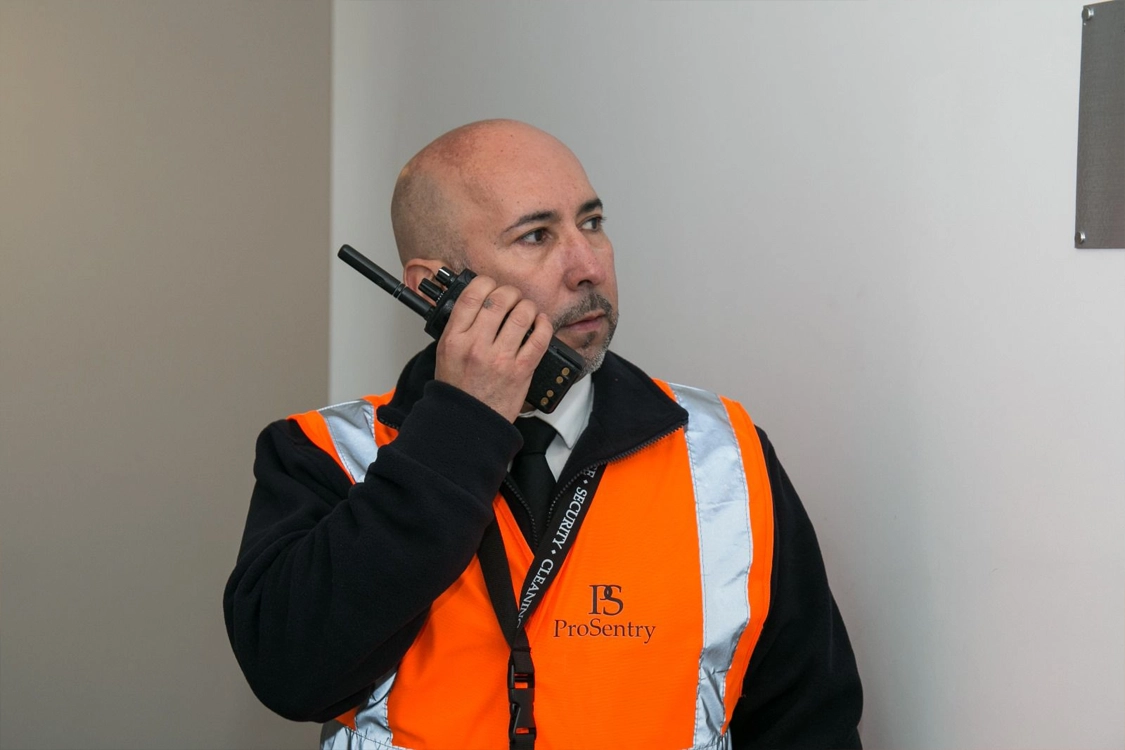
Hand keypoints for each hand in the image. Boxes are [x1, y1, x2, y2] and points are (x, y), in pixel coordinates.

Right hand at [434, 276, 552, 421]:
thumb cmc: (458, 389)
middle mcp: (476, 345)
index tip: (491, 286)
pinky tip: (540, 323)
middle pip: (500, 300)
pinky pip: (540, 338)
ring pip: (522, 314)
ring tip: (527, 310)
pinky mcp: (521, 370)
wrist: (468, 421)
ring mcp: (500, 358)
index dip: (486, 283)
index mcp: (454, 338)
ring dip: (528, 306)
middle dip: (510, 293)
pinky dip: (544, 324)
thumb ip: (460, 327)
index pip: (472, 296)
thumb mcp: (445, 353)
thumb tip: (479, 301)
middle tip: (513, 298)